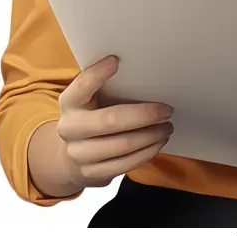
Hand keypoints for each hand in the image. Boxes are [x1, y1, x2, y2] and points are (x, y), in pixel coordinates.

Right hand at [56, 55, 173, 188]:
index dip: (97, 74)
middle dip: (144, 115)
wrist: (72, 154)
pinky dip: (146, 153)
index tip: (115, 61)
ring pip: (121, 146)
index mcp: (70, 102)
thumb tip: (142, 68)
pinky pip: (124, 165)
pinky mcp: (90, 174)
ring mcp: (78, 154)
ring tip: (167, 127)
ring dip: (150, 136)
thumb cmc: (92, 114)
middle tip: (167, 110)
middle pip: (110, 121)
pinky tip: (158, 143)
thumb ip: (107, 85)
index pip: (81, 86)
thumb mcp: (92, 97)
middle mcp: (69, 128)